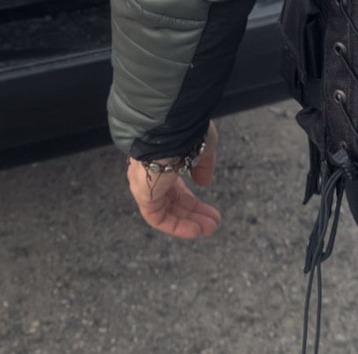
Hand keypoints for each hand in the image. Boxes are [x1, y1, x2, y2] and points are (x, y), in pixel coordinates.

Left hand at [126, 121, 220, 239]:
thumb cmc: (186, 130)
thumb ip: (203, 166)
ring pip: (166, 210)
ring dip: (189, 222)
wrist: (170, 127)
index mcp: (161, 159)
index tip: (209, 209)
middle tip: (214, 223)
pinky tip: (197, 231)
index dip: (191, 200)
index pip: (174, 186)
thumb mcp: (202, 148)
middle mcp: (149, 173)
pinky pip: (158, 217)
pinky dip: (177, 226)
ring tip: (211, 228)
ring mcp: (144, 184)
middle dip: (194, 213)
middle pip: (172, 200)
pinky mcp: (143, 194)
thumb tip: (204, 183)